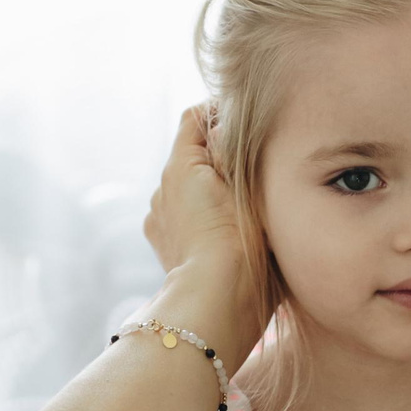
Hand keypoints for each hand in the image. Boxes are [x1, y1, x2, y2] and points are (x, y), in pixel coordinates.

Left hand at [142, 104, 237, 276]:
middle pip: (191, 156)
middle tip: (252, 168)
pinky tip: (223, 232)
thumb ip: (234, 147)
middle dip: (218, 158)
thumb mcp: (246, 181)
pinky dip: (200, 217)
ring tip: (240, 206)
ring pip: (187, 189)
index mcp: (180, 165)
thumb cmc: (241, 239)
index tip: (245, 123)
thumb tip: (223, 128)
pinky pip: (182, 218)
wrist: (220, 297)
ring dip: (208, 190)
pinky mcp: (162, 244)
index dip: (220, 113)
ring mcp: (158, 218)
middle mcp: (162, 188)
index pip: (195, 118)